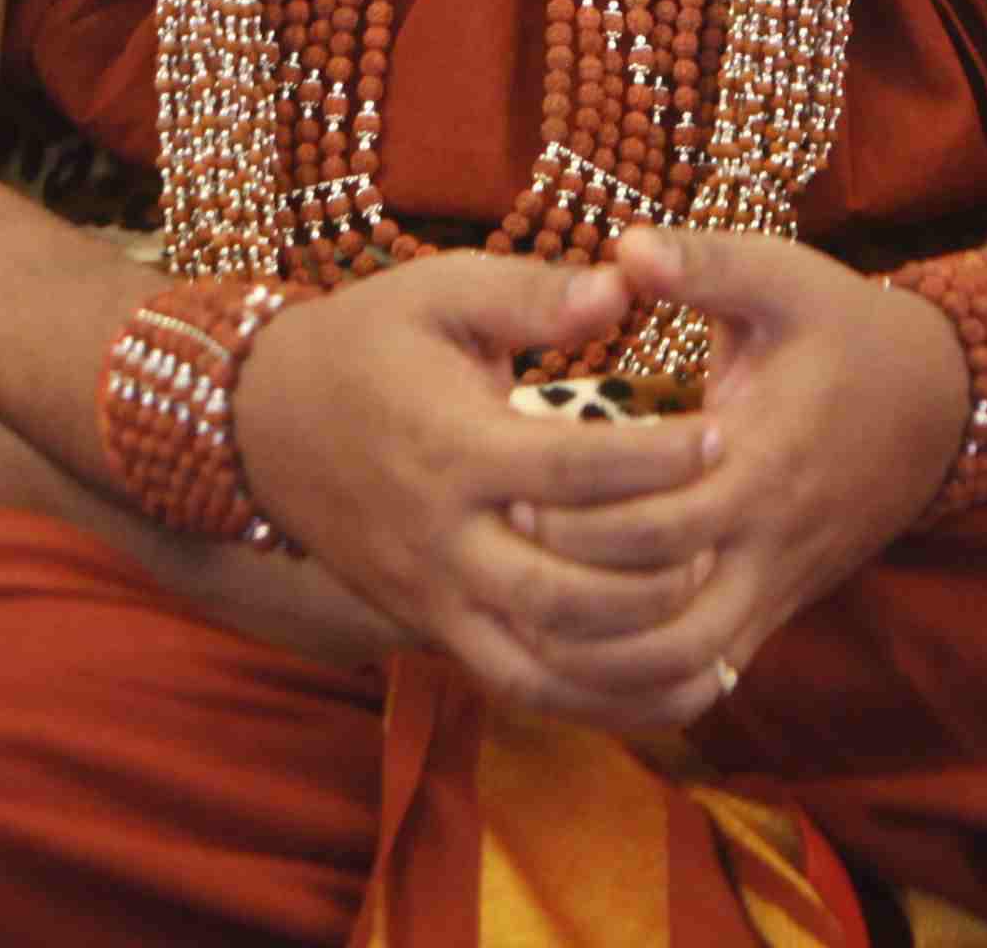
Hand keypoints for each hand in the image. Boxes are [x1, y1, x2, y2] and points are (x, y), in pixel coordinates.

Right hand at [225, 250, 721, 711]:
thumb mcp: (439, 290)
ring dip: (634, 653)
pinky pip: (519, 688)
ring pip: (543, 665)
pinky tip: (663, 681)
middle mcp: (441, 539)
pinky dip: (595, 699)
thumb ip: (531, 294)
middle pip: (563, 593)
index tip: (721, 435)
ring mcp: (433, 599)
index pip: (571, 470)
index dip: (656, 460)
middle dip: (657, 572)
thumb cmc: (368, 342)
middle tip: (723, 528)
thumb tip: (624, 288)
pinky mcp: (432, 632)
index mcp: (449, 446)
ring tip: (708, 603)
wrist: (263, 424)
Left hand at [491, 229, 970, 728]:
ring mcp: (774, 589)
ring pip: (682, 668)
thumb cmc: (843, 331)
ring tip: (528, 614)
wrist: (936, 405)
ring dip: (603, 658)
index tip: (514, 489)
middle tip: (508, 554)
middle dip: (578, 596)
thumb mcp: (783, 277)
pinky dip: (641, 677)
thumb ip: (703, 262)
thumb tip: (625, 247)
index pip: (659, 528)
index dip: (580, 520)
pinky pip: (703, 674)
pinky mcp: (774, 610)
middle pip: (663, 617)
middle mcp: (767, 544)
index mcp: (763, 464)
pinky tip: (577, 652)